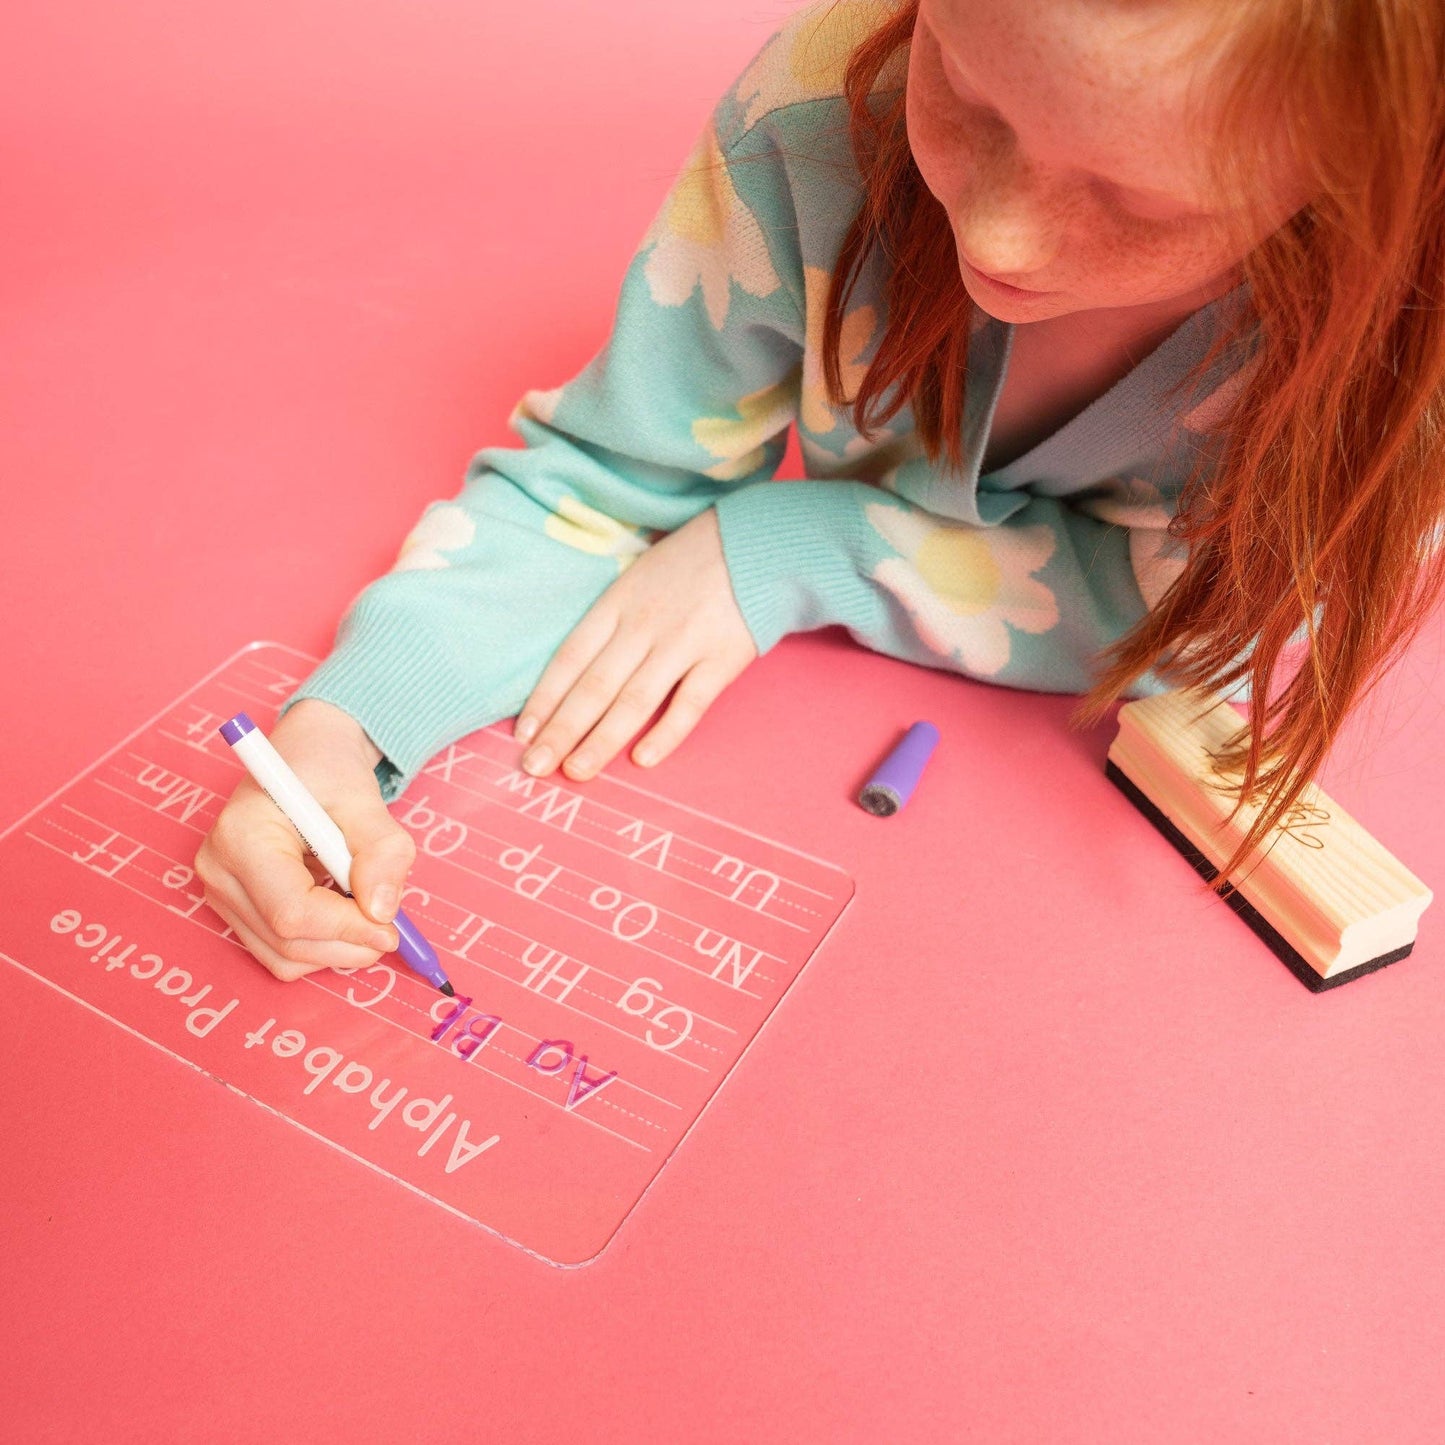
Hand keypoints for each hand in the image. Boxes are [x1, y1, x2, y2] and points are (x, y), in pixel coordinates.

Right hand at [195, 698, 416, 981]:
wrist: (305, 759)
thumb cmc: (329, 770)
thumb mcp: (365, 798)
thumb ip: (381, 851)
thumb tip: (382, 910)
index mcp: (242, 834)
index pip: (292, 911)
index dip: (347, 929)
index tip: (393, 928)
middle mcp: (219, 869)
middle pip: (286, 942)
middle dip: (348, 944)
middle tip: (393, 926)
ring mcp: (219, 892)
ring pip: (284, 957)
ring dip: (337, 948)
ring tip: (363, 904)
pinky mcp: (233, 908)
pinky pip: (279, 953)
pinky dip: (321, 944)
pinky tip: (340, 908)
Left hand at [515, 507, 756, 779]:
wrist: (760, 545)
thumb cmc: (693, 563)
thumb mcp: (639, 575)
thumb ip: (612, 619)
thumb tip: (576, 672)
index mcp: (618, 603)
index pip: (570, 658)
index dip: (544, 698)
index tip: (523, 733)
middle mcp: (644, 625)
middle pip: (593, 686)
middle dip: (561, 730)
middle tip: (534, 767)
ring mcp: (683, 643)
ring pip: (633, 700)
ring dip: (600, 740)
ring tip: (575, 772)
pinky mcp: (722, 659)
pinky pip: (689, 704)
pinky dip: (665, 733)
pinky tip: (642, 760)